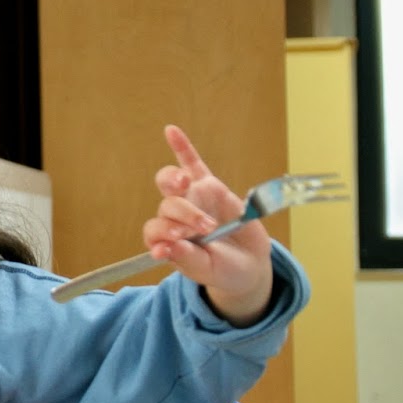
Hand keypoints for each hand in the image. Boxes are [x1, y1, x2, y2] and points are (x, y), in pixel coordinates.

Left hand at [143, 125, 273, 324]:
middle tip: (206, 227)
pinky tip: (171, 131)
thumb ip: (187, 259)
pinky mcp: (209, 186)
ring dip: (175, 181)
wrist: (248, 264)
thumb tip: (165, 248)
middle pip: (168, 207)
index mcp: (168, 240)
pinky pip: (192, 163)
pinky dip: (182, 147)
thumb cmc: (223, 270)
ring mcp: (191, 199)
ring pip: (174, 184)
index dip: (163, 233)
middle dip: (185, 215)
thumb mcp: (208, 270)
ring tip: (183, 184)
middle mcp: (175, 217)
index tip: (178, 240)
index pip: (155, 231)